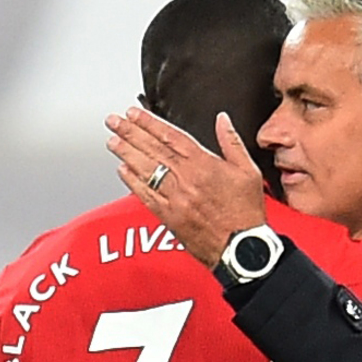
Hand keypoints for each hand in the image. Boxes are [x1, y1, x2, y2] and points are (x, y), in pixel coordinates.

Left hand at [106, 108, 266, 266]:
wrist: (243, 248)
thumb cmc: (247, 212)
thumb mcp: (248, 171)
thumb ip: (232, 142)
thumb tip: (222, 119)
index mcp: (204, 164)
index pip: (170, 136)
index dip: (149, 123)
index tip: (134, 113)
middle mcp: (186, 179)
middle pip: (152, 150)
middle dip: (130, 132)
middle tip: (114, 121)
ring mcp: (175, 198)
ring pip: (145, 170)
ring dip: (126, 154)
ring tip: (113, 141)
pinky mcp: (169, 217)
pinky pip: (146, 196)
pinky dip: (132, 182)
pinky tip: (123, 171)